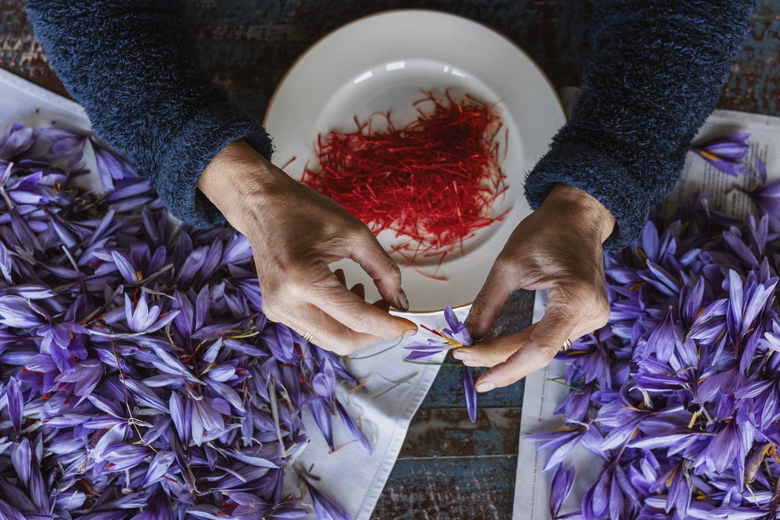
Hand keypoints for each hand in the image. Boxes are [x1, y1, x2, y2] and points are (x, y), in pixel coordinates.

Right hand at [198, 140, 416, 354]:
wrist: (261, 205)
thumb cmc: (305, 211)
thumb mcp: (355, 233)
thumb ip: (384, 270)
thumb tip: (401, 303)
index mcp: (304, 280)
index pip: (356, 318)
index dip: (388, 326)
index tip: (411, 325)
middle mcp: (286, 302)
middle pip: (342, 341)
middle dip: (372, 333)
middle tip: (389, 309)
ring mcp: (277, 310)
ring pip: (329, 340)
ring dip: (355, 325)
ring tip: (361, 290)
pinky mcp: (275, 311)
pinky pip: (316, 329)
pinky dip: (337, 319)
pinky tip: (341, 290)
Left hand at [453, 184, 614, 390]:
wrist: (578, 216)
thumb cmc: (547, 231)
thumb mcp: (508, 265)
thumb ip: (486, 305)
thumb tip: (467, 336)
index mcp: (575, 298)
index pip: (540, 349)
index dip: (507, 368)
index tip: (480, 380)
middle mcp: (591, 313)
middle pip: (538, 352)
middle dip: (499, 358)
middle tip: (464, 356)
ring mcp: (593, 318)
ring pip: (543, 349)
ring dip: (509, 353)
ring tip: (475, 352)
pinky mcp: (587, 318)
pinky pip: (551, 339)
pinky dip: (523, 344)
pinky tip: (499, 346)